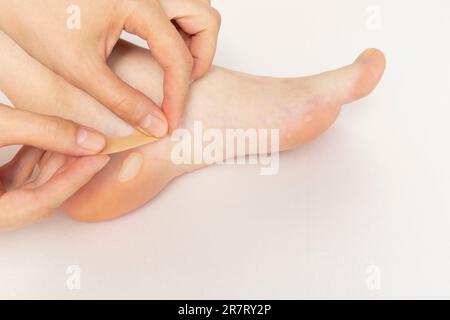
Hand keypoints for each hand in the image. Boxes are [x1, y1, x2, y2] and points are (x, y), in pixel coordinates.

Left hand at [0, 0, 220, 133]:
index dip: (179, 94)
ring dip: (193, 38)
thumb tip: (154, 124)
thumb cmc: (34, 15)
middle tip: (182, 84)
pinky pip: (174, 3)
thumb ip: (122, 99)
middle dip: (202, 57)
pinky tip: (158, 46)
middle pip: (204, 19)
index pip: (178, 56)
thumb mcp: (80, 68)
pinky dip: (178, 26)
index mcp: (139, 3)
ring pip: (194, 6)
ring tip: (173, 66)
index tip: (171, 120)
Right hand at [0, 104, 108, 230]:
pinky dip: (35, 157)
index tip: (100, 158)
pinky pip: (18, 176)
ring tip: (77, 137)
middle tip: (95, 146)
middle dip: (69, 168)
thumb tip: (89, 139)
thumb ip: (43, 130)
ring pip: (32, 186)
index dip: (75, 178)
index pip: (42, 201)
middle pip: (41, 196)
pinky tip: (48, 137)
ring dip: (55, 160)